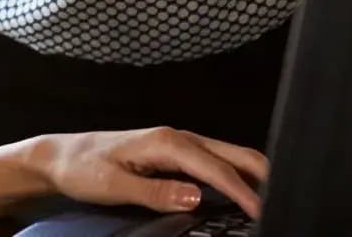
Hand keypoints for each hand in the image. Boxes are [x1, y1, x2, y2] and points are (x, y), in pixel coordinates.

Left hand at [30, 126, 267, 217]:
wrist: (61, 156)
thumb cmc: (84, 169)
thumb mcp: (113, 185)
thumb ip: (155, 192)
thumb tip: (197, 197)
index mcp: (165, 142)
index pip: (216, 167)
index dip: (243, 191)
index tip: (266, 213)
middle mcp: (177, 137)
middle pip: (233, 153)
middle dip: (264, 175)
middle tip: (290, 203)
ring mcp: (179, 145)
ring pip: (229, 156)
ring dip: (254, 176)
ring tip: (279, 201)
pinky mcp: (176, 155)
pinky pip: (217, 163)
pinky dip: (239, 176)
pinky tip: (249, 196)